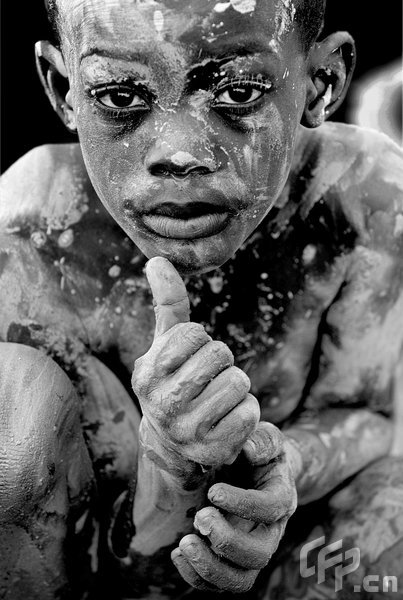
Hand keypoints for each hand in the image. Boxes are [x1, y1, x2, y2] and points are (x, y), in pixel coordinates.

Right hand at [131, 257, 259, 475]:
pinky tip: (226, 419)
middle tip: (207, 378)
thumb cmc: (175, 378)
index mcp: (147, 372)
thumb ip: (167, 301)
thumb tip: (157, 260)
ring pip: (238, 382)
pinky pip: (250, 412)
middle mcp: (162, 404)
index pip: (195, 333)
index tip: (190, 357)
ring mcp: (187, 430)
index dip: (201, 340)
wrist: (175, 441)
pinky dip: (246, 410)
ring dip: (235, 385)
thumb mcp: (167, 342)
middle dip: (221, 361)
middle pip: (220, 355)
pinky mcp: (215, 449)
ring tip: (216, 398)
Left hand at [171, 422, 297, 592]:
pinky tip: (178, 553)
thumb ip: (262, 441)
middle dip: (227, 541)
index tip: (213, 492)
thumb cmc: (258, 450)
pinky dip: (197, 576)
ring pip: (241, 579)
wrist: (256, 469)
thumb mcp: (266, 437)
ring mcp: (253, 549)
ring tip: (184, 544)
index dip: (243, 504)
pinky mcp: (233, 560)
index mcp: (281, 496)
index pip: (271, 509)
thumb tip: (247, 449)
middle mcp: (271, 530)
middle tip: (200, 517)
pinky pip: (220, 583)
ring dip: (210, 567)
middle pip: (259, 554)